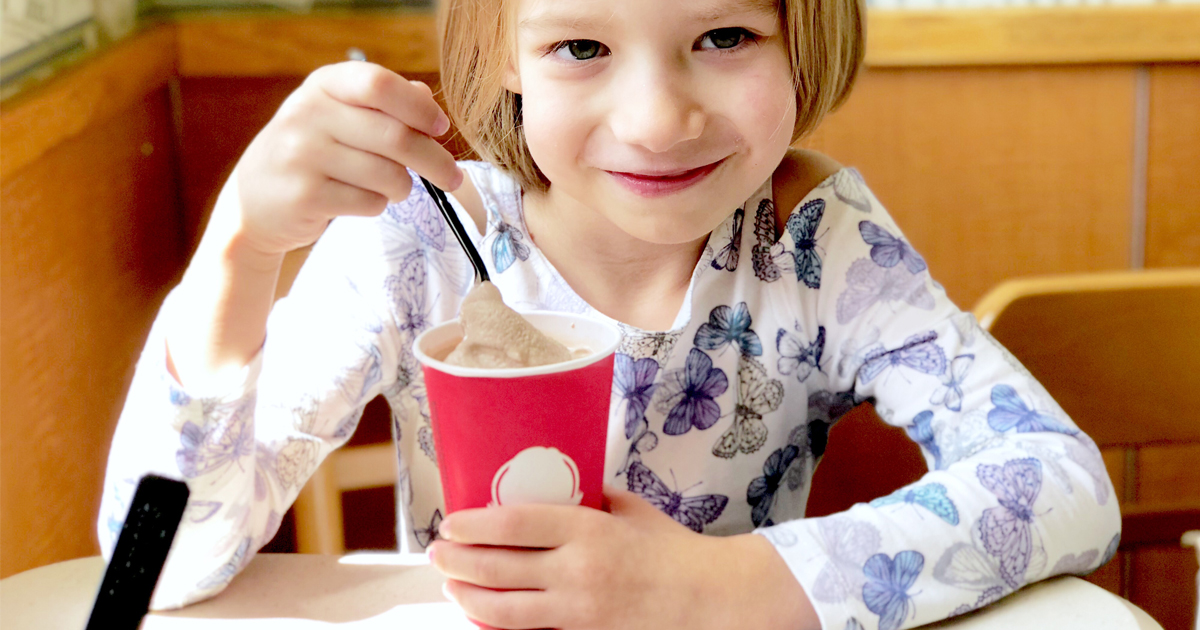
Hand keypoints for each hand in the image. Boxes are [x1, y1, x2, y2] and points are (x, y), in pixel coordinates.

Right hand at [224, 61, 462, 255]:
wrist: (253, 201)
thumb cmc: (311, 154)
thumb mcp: (339, 116)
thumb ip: (384, 105)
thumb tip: (429, 102)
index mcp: (323, 85)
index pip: (379, 84)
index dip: (419, 107)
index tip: (440, 128)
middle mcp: (308, 114)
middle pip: (395, 136)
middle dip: (434, 161)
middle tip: (452, 178)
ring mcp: (302, 155)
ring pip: (388, 175)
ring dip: (402, 187)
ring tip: (391, 187)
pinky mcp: (305, 196)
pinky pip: (369, 203)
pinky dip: (377, 205)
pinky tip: (358, 199)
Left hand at [428, 485, 818, 629]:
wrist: (713, 601)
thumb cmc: (674, 551)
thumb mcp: (632, 511)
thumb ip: (593, 500)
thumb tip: (558, 486)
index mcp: (589, 530)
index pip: (515, 523)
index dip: (474, 524)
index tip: (451, 522)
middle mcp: (578, 571)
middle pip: (498, 567)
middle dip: (457, 562)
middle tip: (437, 554)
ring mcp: (579, 612)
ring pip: (504, 611)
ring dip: (468, 598)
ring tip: (452, 588)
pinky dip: (500, 629)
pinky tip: (483, 619)